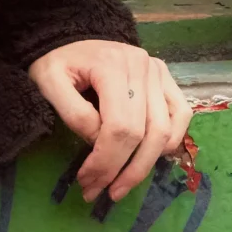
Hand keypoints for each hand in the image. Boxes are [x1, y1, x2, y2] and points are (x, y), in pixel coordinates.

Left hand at [27, 40, 191, 204]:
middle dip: (122, 171)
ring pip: (165, 131)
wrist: (70, 39)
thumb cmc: (58, 63)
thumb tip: (98, 141)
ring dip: (145, 166)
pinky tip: (149, 158)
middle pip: (144, 133)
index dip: (106, 161)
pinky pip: (181, 115)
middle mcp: (142, 66)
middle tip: (98, 191)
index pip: (120, 127)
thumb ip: (73, 113)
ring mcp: (158, 71)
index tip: (86, 181)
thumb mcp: (49, 83)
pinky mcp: (166, 78)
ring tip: (121, 186)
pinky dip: (170, 142)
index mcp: (113, 65)